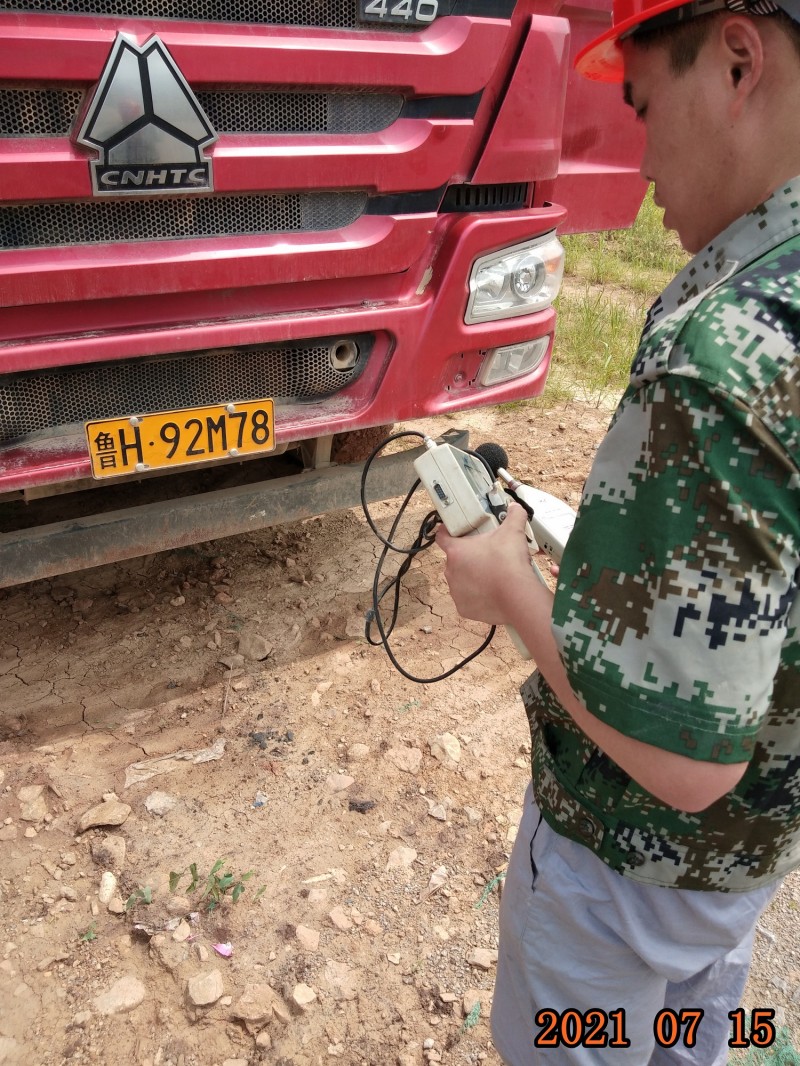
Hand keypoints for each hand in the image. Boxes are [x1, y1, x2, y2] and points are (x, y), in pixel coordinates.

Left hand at [434, 502, 536, 623]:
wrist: (517, 596)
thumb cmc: (509, 563)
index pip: (441, 536)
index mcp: (456, 551)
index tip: (454, 531)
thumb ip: (513, 515)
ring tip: (491, 576)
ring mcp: (456, 592)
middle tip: (486, 556)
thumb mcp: (513, 532)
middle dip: (468, 557)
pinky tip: (491, 592)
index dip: (447, 532)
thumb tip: (516, 507)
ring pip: (461, 581)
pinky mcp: (464, 609)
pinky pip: (468, 600)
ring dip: (472, 578)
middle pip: (455, 560)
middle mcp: (450, 572)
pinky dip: (477, 597)